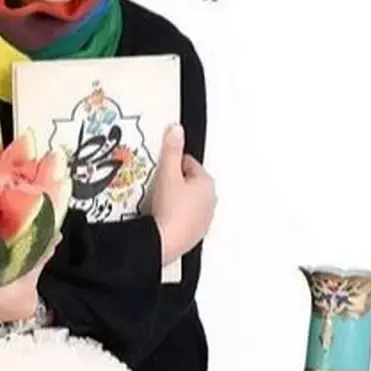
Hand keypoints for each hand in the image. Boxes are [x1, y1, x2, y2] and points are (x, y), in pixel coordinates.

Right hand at [151, 124, 216, 263]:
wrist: (164, 242)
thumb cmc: (169, 208)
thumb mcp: (167, 174)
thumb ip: (171, 150)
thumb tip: (176, 129)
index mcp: (207, 183)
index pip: (189, 163)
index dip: (172, 165)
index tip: (161, 172)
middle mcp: (211, 201)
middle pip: (190, 183)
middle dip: (176, 183)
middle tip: (159, 187)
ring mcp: (204, 219)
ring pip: (189, 201)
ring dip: (177, 200)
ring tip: (160, 204)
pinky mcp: (195, 234)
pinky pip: (186, 218)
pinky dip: (176, 216)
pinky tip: (163, 218)